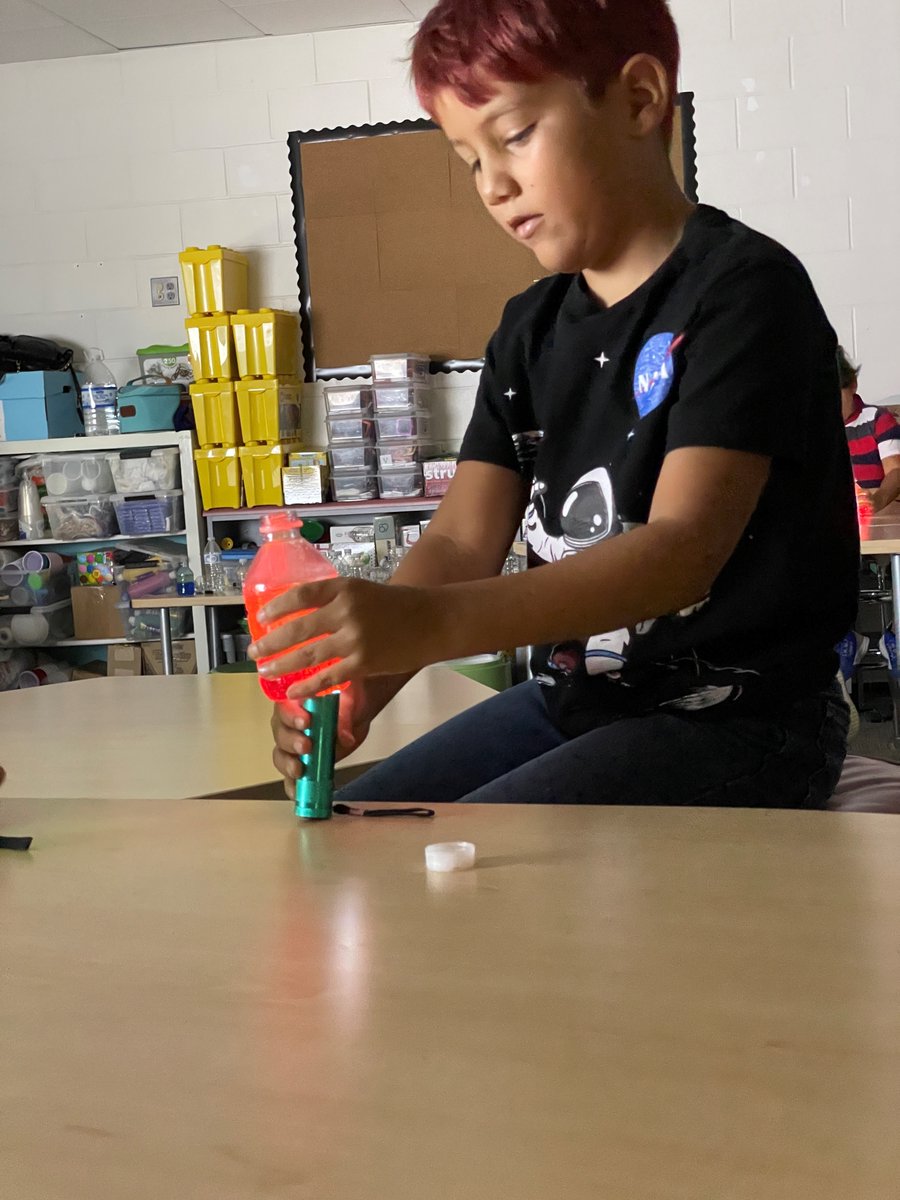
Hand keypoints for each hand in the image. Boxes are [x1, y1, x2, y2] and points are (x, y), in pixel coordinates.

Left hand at [249, 576, 441, 701]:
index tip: (261, 618)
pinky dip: (308, 685)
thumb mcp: (363, 592)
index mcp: (344, 588)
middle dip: (271, 642)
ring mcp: (355, 638)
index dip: (277, 607)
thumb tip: (300, 618)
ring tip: (265, 670)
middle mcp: (347, 610)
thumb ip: (335, 602)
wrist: (432, 621)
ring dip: (282, 664)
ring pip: (308, 655)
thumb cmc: (397, 606)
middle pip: (298, 628)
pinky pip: (328, 677)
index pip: (301, 594)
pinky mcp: (364, 662)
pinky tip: (294, 690)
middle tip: (254, 650)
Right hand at [270, 683, 371, 799]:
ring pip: (281, 756)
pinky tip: (298, 794)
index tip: (306, 723)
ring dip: (289, 764)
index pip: (285, 708)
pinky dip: (293, 786)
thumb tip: (345, 738)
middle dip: (292, 742)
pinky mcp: (301, 763)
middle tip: (306, 746)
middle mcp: (288, 724)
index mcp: (295, 702)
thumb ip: (344, 717)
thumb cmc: (347, 702)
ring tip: (300, 770)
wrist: (356, 716)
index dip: (292, 716)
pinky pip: (290, 777)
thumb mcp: (349, 702)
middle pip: (280, 734)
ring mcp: (292, 745)